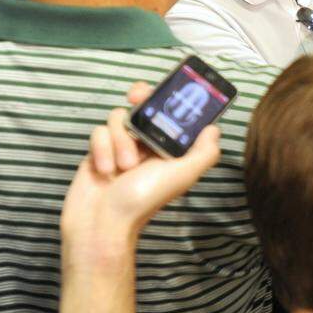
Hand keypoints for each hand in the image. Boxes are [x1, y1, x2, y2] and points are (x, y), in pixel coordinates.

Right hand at [60, 82, 221, 258]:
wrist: (102, 223)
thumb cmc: (143, 202)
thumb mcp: (181, 176)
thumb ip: (202, 153)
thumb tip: (214, 129)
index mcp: (169, 150)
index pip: (172, 115)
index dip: (171, 100)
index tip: (167, 89)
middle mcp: (146, 145)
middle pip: (144, 106)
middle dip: (141, 99)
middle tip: (137, 97)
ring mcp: (121, 146)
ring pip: (119, 118)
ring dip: (121, 139)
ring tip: (125, 167)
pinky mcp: (99, 150)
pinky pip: (99, 131)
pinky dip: (102, 148)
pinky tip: (106, 169)